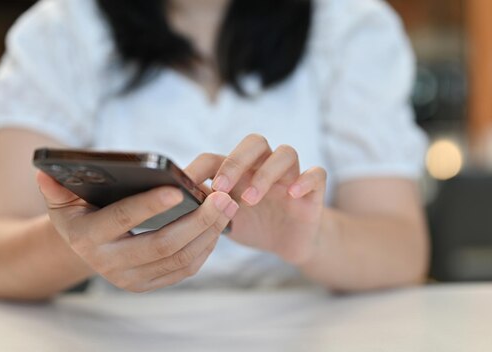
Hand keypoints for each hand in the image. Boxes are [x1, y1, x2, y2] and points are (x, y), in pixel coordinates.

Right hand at [36, 171, 238, 292]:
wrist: (80, 247)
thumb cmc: (78, 210)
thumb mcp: (62, 198)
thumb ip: (57, 185)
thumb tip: (44, 172)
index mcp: (87, 237)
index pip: (122, 220)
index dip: (149, 205)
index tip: (177, 189)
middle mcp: (108, 264)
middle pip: (162, 245)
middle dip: (197, 221)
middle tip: (223, 198)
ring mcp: (130, 279)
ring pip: (179, 259)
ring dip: (209, 233)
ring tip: (228, 207)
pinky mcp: (148, 285)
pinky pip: (184, 270)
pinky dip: (205, 248)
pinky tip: (218, 226)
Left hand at [185, 134, 326, 264]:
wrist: (289, 242)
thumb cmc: (253, 225)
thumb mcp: (225, 220)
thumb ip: (205, 210)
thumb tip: (174, 205)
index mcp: (238, 171)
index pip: (215, 157)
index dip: (198, 168)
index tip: (183, 186)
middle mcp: (264, 166)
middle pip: (254, 143)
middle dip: (235, 162)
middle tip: (221, 187)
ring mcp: (290, 176)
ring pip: (285, 153)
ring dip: (265, 173)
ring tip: (250, 199)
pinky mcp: (313, 191)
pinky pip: (316, 174)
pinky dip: (305, 180)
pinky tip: (292, 195)